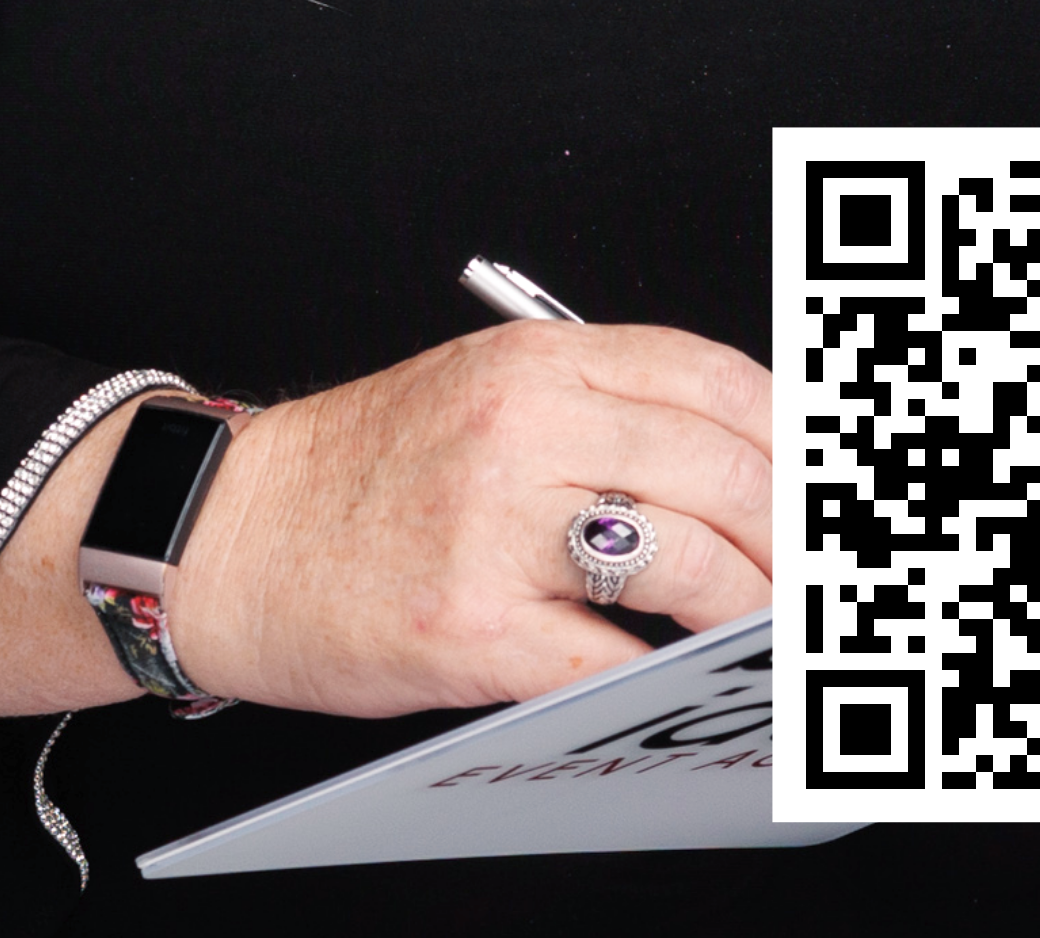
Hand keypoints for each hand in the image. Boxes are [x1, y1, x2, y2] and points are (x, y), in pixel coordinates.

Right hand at [172, 324, 777, 719]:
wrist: (218, 537)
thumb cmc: (348, 478)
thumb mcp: (471, 397)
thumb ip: (593, 411)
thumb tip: (741, 469)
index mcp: (528, 364)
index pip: (714, 380)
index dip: (795, 439)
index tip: (821, 489)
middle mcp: (518, 431)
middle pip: (725, 475)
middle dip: (793, 543)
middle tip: (812, 582)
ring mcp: (494, 528)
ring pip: (693, 564)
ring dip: (750, 613)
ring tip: (759, 634)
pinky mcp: (472, 624)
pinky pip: (619, 658)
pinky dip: (665, 674)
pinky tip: (674, 673)